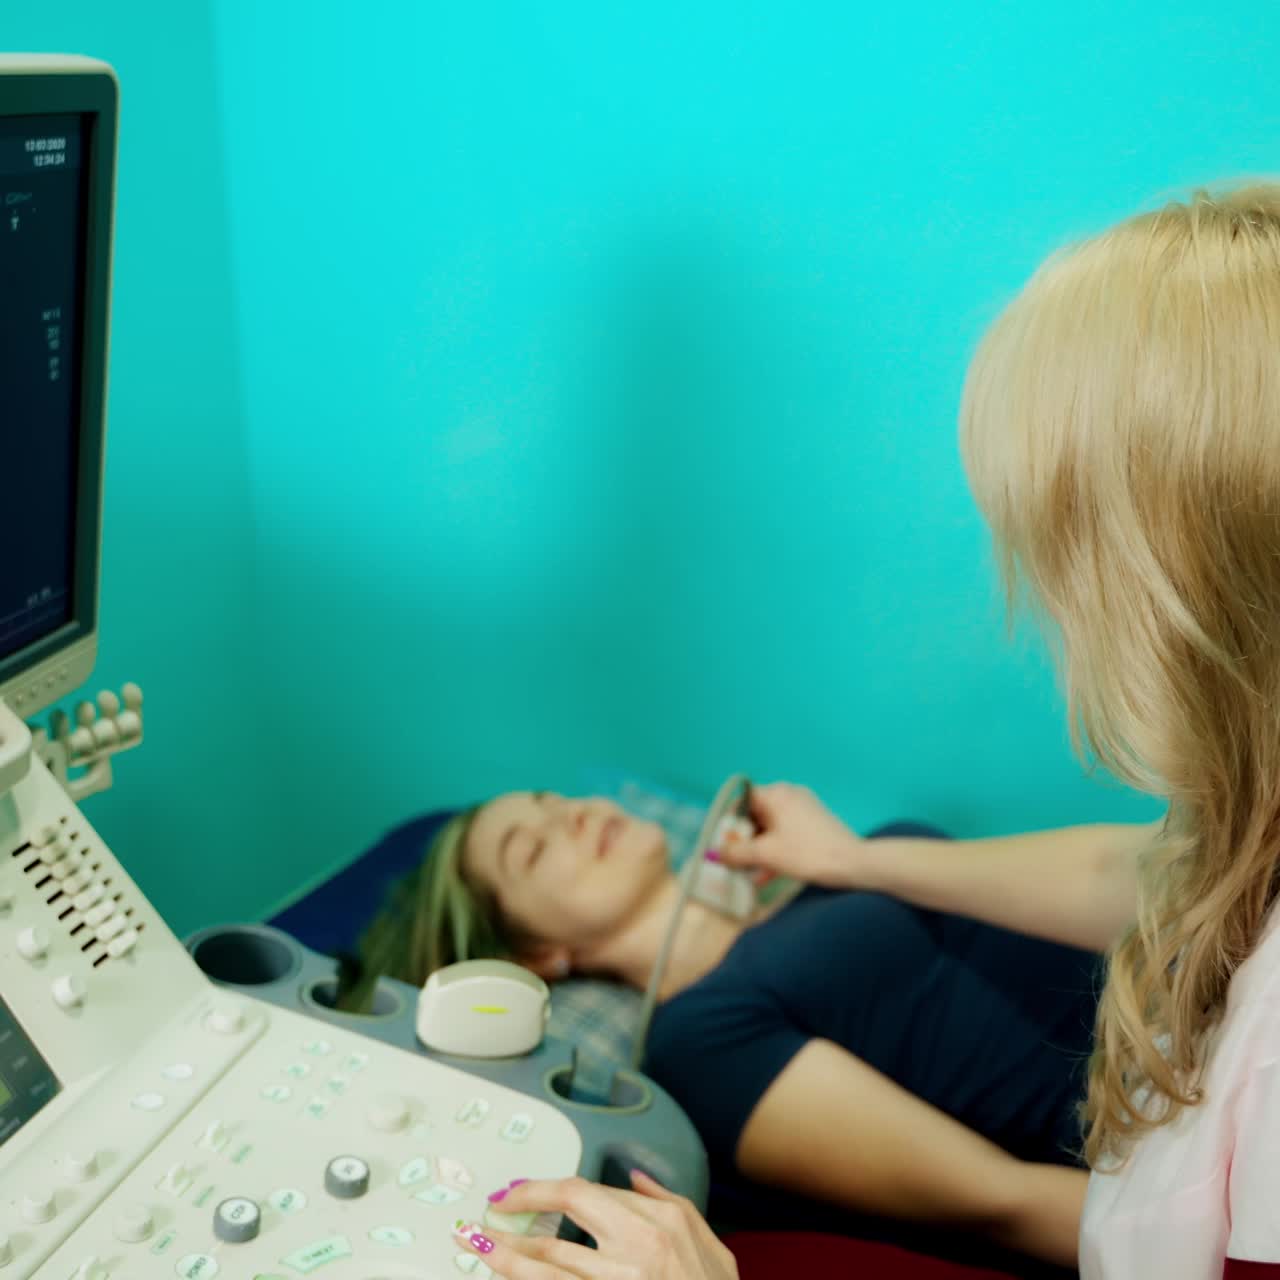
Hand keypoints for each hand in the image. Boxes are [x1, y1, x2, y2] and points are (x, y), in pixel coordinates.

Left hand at [456, 1170, 738, 1278]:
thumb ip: (668, 1201)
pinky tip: (507, 1278)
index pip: (580, 1194)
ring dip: (506, 1261)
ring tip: (477, 1250)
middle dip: (511, 1223)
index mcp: (655, 1226)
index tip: (512, 1194)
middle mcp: (633, 1257)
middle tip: (481, 1220)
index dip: (538, 1191)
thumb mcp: (704, 1240)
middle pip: (555, 1232)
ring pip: (547, 1272)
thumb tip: (635, 1180)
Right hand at [717, 782, 863, 888]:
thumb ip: (736, 853)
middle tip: (732, 860)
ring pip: (770, 826)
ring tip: (746, 872)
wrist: (853, 864)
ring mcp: (804, 808)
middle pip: (755, 813)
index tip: (721, 842)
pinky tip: (765, 876)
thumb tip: (716, 853)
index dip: (728, 820)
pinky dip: (774, 849)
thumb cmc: (807, 854)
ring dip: (757, 848)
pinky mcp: (814, 823)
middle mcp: (790, 794)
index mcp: (776, 794)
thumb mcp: (766, 854)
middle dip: (742, 838)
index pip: (741, 798)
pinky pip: (785, 832)